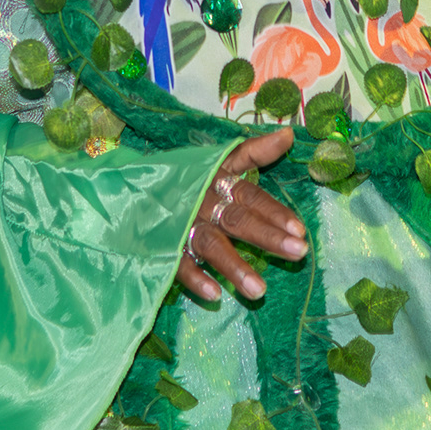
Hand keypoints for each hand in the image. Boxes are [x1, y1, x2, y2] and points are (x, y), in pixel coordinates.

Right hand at [177, 128, 306, 301]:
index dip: (274, 211)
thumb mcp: (219, 161)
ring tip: (260, 290)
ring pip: (211, 245)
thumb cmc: (188, 176)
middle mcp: (202, 201)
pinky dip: (194, 278)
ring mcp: (182, 224)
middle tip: (298, 253)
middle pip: (237, 219)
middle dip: (267, 237)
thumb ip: (254, 151)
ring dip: (234, 266)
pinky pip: (178, 263)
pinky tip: (214, 295)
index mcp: (218, 180)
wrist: (130, 187)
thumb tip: (289, 135)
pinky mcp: (162, 244)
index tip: (300, 230)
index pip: (251, 196)